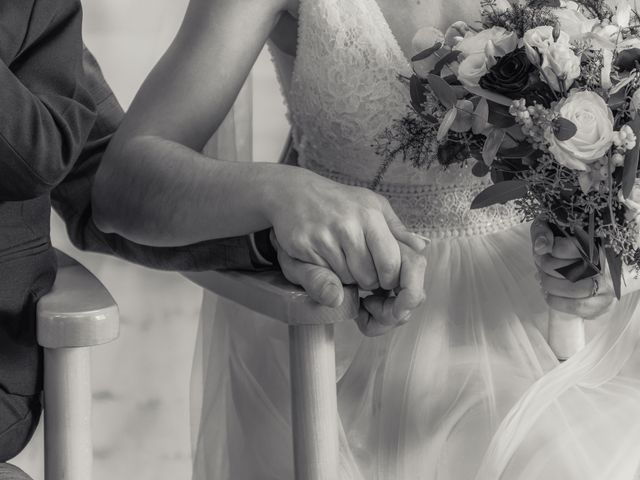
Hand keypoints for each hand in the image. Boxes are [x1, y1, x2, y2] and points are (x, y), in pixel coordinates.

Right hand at [265, 168, 425, 292]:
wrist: (293, 192)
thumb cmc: (338, 201)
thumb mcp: (371, 205)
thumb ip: (397, 229)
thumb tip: (421, 247)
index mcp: (370, 215)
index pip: (391, 264)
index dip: (390, 277)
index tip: (385, 276)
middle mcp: (348, 225)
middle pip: (369, 277)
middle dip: (368, 280)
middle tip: (360, 265)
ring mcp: (325, 236)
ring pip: (347, 280)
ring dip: (347, 277)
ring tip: (341, 257)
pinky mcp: (304, 245)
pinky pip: (325, 276)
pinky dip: (328, 274)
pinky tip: (324, 257)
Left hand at [531, 219, 614, 318]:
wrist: (594, 266)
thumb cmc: (568, 246)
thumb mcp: (553, 228)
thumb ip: (544, 232)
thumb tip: (541, 247)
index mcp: (597, 243)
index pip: (572, 246)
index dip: (552, 249)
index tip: (543, 250)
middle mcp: (606, 266)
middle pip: (570, 268)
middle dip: (547, 266)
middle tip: (540, 263)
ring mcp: (606, 286)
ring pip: (573, 288)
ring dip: (550, 284)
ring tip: (542, 278)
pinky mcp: (602, 304)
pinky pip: (577, 306)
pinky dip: (556, 301)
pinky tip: (548, 293)